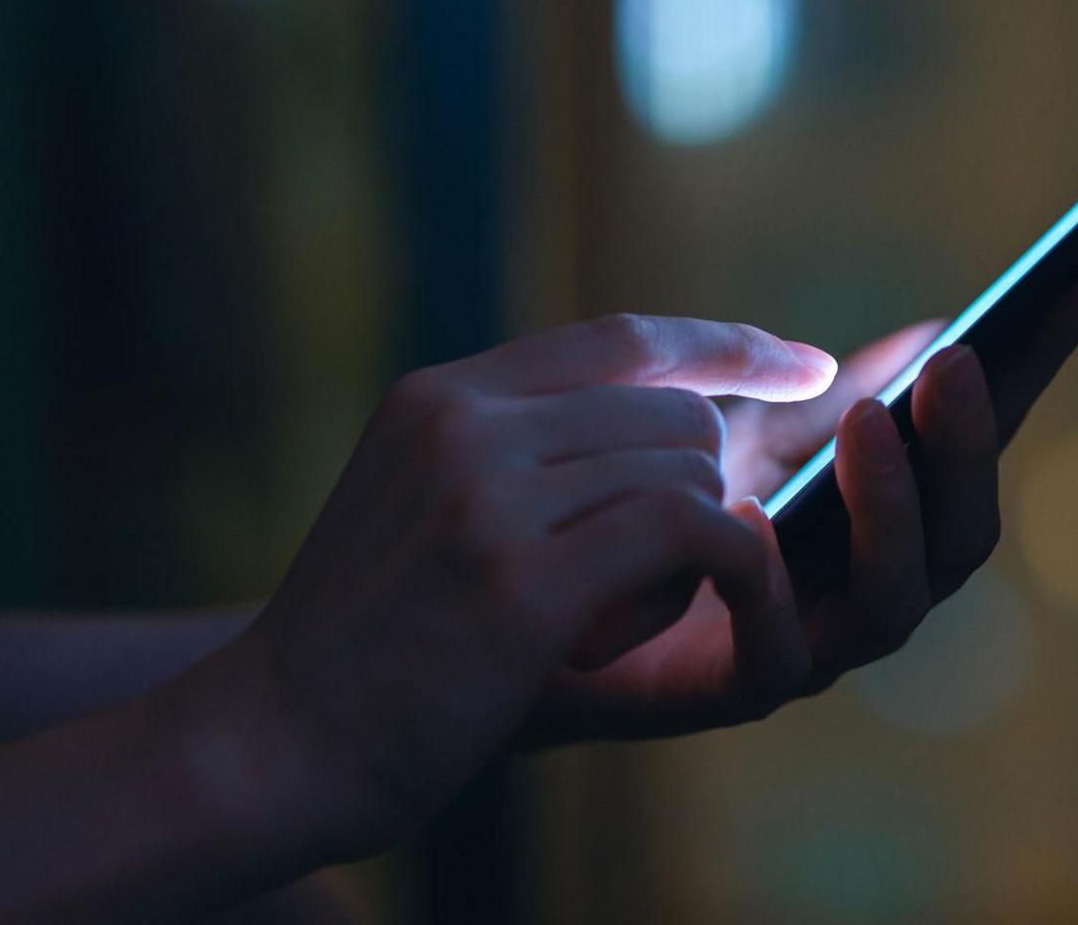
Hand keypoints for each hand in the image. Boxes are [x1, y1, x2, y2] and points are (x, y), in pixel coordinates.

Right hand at [173, 315, 835, 860]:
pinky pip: (690, 529)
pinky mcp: (521, 580)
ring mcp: (488, 495)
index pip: (621, 337)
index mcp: (443, 396)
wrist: (273, 740)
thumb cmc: (367, 638)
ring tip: (619, 617)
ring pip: (689, 467)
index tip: (804, 364)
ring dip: (695, 549)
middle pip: (674, 410)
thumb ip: (519, 447)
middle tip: (665, 573)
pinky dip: (722, 568)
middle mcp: (465, 424)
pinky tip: (672, 619)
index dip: (727, 346)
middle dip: (706, 487)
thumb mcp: (421, 500)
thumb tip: (670, 413)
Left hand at [519, 261, 1077, 743]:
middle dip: (968, 444)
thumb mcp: (740, 432)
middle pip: (962, 529)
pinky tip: (754, 519)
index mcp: (881, 518)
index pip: (977, 442)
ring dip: (893, 507)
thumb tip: (932, 331)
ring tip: (867, 425)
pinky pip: (780, 652)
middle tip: (955, 363)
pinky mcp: (734, 691)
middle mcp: (866, 584)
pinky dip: (775, 585)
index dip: (1037, 367)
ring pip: (897, 598)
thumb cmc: (641, 511)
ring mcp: (812, 643)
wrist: (529, 602)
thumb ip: (824, 393)